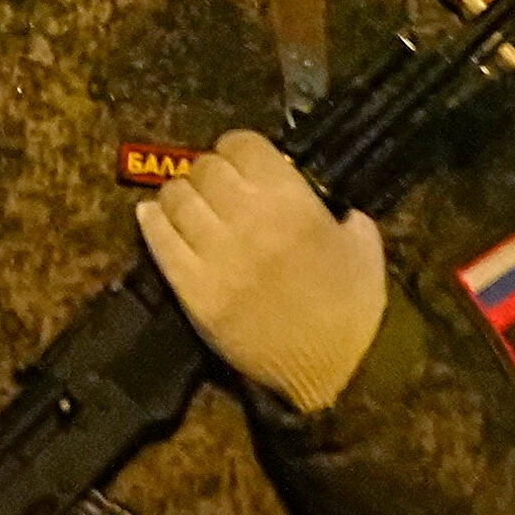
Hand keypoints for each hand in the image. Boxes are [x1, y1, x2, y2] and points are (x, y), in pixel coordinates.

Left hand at [138, 130, 388, 413]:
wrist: (332, 370)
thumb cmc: (352, 307)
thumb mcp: (362, 244)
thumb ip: (337, 210)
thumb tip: (313, 194)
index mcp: (292, 201)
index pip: (242, 144)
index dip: (238, 150)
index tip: (241, 162)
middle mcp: (248, 219)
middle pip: (205, 168)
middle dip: (209, 172)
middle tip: (215, 188)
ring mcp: (215, 255)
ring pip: (175, 198)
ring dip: (180, 196)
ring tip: (189, 206)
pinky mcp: (191, 289)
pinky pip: (158, 240)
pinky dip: (152, 223)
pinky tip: (155, 217)